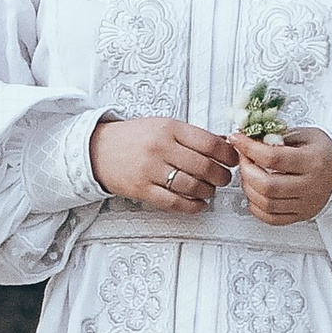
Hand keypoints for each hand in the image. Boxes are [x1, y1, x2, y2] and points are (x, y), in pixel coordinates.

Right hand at [90, 115, 233, 212]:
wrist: (98, 149)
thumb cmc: (134, 138)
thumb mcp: (163, 126)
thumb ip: (192, 136)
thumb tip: (224, 144)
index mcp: (169, 128)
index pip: (210, 143)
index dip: (228, 155)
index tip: (232, 159)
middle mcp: (160, 148)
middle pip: (205, 167)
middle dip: (221, 176)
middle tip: (224, 178)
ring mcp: (151, 170)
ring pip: (193, 186)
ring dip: (208, 191)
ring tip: (210, 190)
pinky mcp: (143, 190)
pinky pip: (175, 203)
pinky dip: (193, 206)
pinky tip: (199, 203)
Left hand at [234, 127, 331, 225]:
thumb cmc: (325, 151)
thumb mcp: (305, 135)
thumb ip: (278, 137)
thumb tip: (250, 137)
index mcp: (312, 162)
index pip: (273, 158)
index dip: (249, 148)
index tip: (238, 139)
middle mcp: (309, 186)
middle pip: (267, 185)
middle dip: (246, 170)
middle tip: (243, 158)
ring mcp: (305, 204)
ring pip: (267, 204)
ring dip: (249, 188)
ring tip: (249, 174)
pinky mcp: (301, 215)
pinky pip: (272, 219)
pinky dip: (257, 207)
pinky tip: (255, 194)